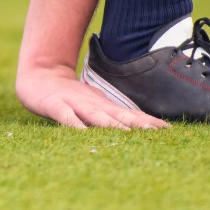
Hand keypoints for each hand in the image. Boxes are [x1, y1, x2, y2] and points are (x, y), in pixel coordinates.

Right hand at [16, 67, 168, 129]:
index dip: (149, 123)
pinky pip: (64, 116)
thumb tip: (141, 127)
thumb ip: (113, 116)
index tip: (170, 131)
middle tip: (158, 133)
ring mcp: (74, 104)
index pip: (131, 116)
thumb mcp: (95, 105)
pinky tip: (82, 133)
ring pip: (96, 116)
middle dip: (138, 125)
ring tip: (129, 134)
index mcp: (104, 107)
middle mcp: (93, 105)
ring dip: (113, 125)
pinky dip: (74, 124)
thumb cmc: (70, 96)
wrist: (40, 74)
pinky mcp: (54, 104)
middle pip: (119, 116)